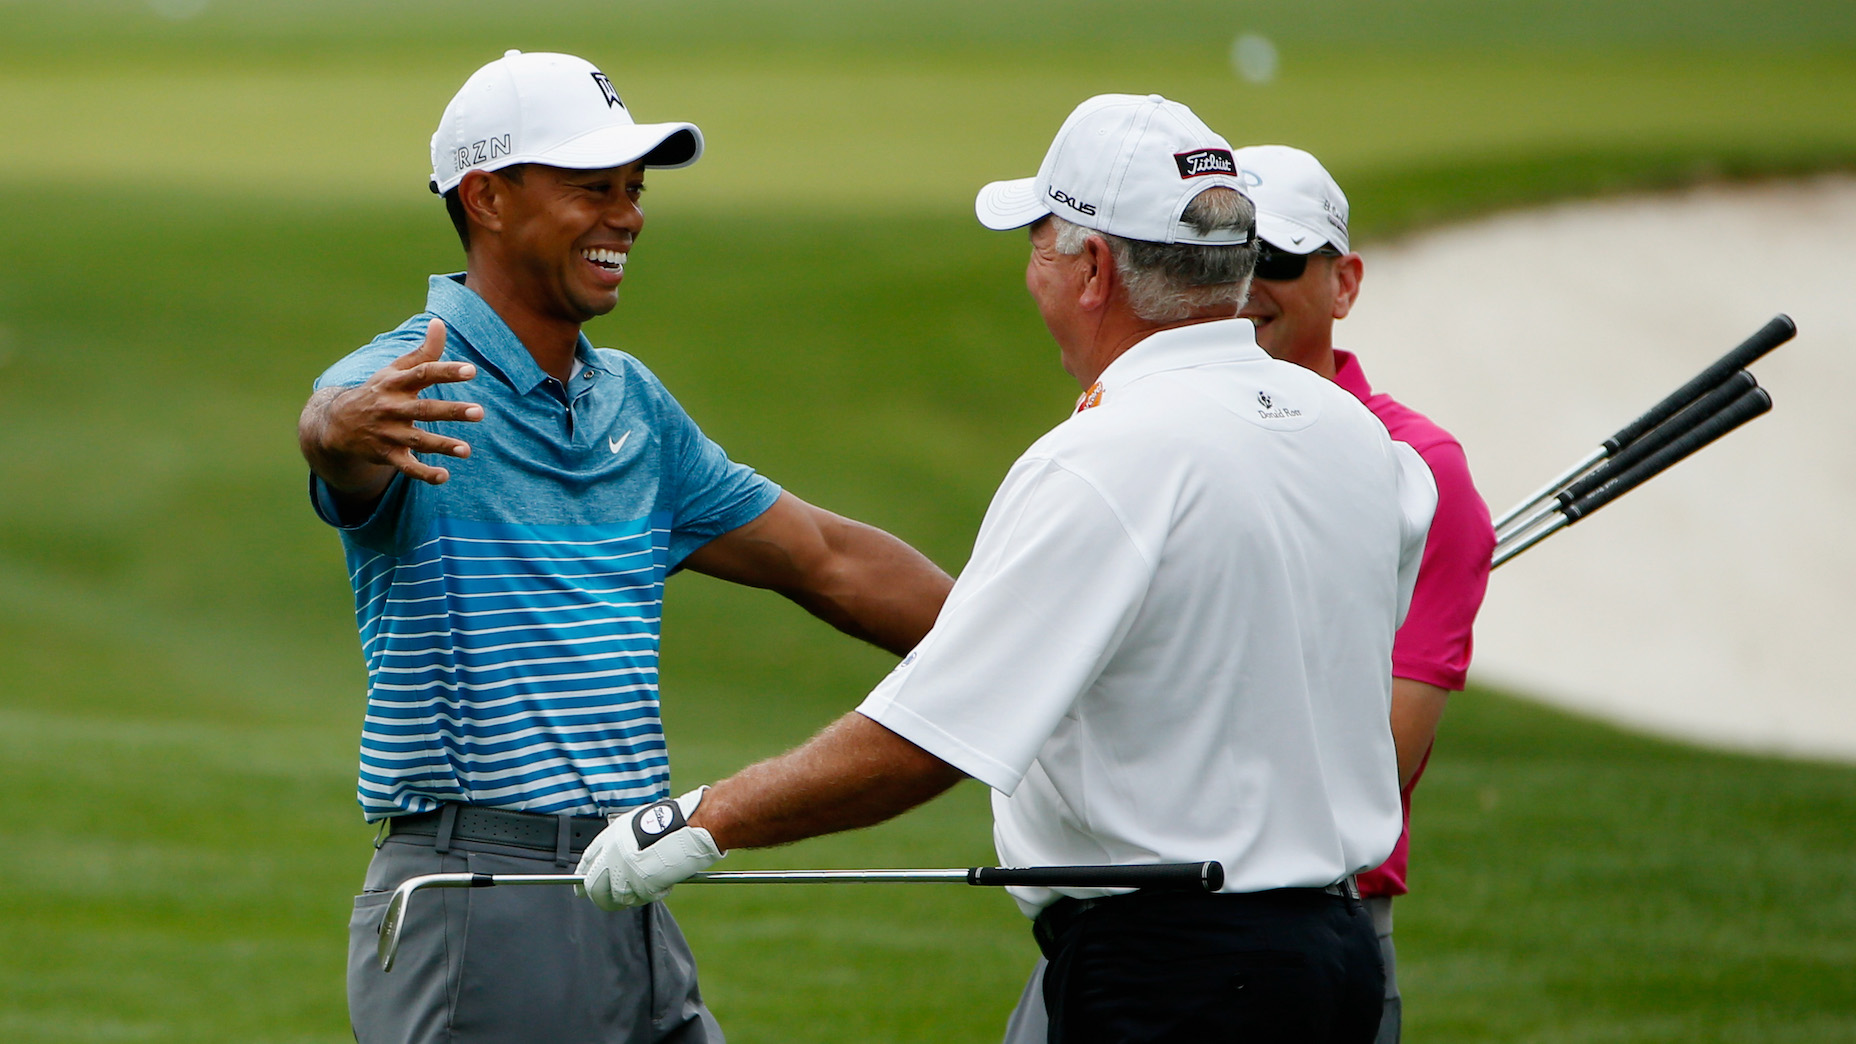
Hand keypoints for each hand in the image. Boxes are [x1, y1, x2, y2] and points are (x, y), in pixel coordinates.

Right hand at [302, 320, 483, 496]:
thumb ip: (422, 352)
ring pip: (418, 441)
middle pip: (424, 410)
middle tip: (479, 412)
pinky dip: (424, 473)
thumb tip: (440, 322)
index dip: (446, 371)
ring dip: (442, 446)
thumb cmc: (377, 393)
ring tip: (466, 450)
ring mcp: (388, 433)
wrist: (336, 425)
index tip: (471, 370)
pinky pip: (406, 467)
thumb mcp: (394, 371)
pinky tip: (444, 476)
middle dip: (452, 411)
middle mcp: (392, 408)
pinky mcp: (386, 455)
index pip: (423, 374)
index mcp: (395, 384)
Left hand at [577, 788, 722, 909]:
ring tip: (653, 883)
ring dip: (634, 896)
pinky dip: (653, 894)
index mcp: (611, 836)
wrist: (692, 825)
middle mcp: (612, 854)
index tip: (581, 888)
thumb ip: (624, 845)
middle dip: (601, 897)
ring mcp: (625, 870)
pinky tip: (665, 881)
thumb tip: (616, 866)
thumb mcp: (640, 825)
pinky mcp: (640, 884)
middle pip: (594, 887)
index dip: (583, 877)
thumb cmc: (675, 822)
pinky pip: (642, 898)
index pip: (586, 861)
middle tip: (613, 901)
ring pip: (618, 898)